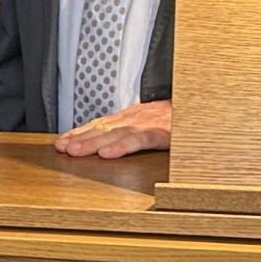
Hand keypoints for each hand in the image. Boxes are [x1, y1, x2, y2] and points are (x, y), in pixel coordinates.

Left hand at [54, 99, 172, 158]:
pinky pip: (137, 140)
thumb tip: (114, 142)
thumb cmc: (179, 118)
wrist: (199, 107)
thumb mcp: (154, 123)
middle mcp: (135, 118)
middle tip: (60, 148)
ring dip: (91, 143)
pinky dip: (121, 147)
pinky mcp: (160, 132)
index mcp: (132, 117)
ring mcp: (146, 124)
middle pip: (101, 129)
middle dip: (79, 138)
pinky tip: (107, 154)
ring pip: (113, 134)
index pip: (100, 124)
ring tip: (74, 151)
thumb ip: (135, 132)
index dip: (80, 132)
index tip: (62, 141)